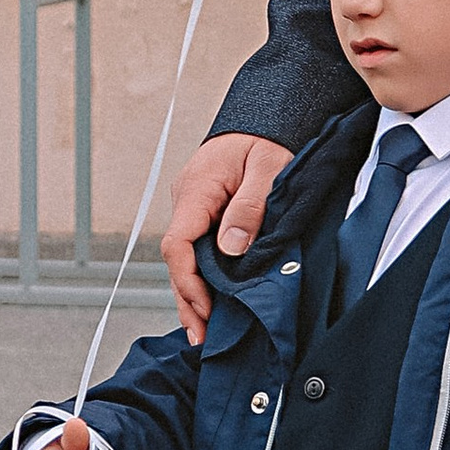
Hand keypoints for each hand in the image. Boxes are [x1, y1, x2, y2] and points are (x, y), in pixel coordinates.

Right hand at [162, 134, 292, 341]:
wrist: (271, 112)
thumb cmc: (271, 134)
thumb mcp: (269, 166)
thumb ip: (250, 207)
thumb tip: (231, 248)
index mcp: (197, 188)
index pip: (178, 243)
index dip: (189, 281)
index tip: (206, 309)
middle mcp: (188, 199)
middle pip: (178, 259)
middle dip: (188, 299)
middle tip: (203, 337)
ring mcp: (195, 206)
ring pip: (186, 258)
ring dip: (194, 294)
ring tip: (203, 333)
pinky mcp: (208, 211)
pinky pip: (199, 249)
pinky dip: (203, 277)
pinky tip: (210, 303)